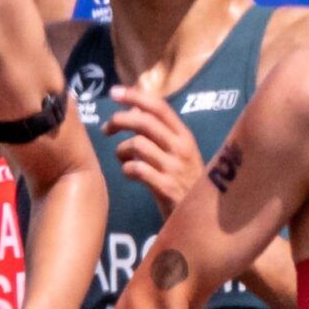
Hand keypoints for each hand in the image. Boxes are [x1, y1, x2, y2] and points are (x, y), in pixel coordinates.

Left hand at [105, 86, 204, 213]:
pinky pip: (137, 170)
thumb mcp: (179, 153)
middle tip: (107, 128)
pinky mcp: (166, 187)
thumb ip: (159, 132)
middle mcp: (181, 148)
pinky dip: (127, 169)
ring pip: (137, 145)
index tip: (114, 92)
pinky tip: (129, 173)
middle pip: (145, 123)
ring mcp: (174, 168)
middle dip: (120, 120)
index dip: (135, 97)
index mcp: (185, 136)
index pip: (159, 107)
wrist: (202, 216)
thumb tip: (134, 107)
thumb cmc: (185, 182)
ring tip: (123, 159)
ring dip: (122, 150)